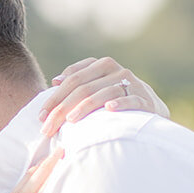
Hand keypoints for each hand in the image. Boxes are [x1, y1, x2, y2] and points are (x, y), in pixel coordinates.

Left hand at [41, 57, 169, 135]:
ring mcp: (132, 83)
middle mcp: (116, 70)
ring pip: (102, 92)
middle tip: (47, 127)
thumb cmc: (117, 99)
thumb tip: (55, 81)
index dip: (55, 96)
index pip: (73, 79)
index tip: (41, 115)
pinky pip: (130, 99)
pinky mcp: (145, 99)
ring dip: (84, 107)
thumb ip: (78, 83)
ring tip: (69, 121)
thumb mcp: (97, 88)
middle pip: (83, 87)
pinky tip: (108, 109)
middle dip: (62, 108)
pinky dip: (119, 103)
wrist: (152, 109)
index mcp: (102, 65)